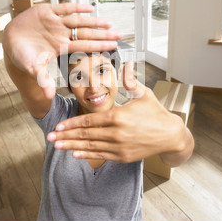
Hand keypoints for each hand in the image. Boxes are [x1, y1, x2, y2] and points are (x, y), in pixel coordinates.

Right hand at [2, 3, 120, 98]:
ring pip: (78, 20)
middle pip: (85, 33)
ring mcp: (54, 22)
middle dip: (102, 34)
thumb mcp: (33, 68)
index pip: (83, 46)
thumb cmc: (23, 56)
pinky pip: (63, 8)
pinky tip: (89, 8)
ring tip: (108, 22)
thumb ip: (43, 79)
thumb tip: (49, 96)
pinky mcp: (46, 11)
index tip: (113, 45)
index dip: (98, 45)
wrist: (10, 42)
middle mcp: (61, 34)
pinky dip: (75, 7)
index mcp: (60, 47)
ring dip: (93, 21)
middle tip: (119, 34)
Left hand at [46, 62, 193, 165]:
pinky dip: (87, 155)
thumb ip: (130, 81)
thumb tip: (127, 63)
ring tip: (57, 146)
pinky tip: (75, 154)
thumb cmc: (156, 113)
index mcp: (118, 116)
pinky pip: (101, 155)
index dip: (72, 124)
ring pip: (91, 146)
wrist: (171, 136)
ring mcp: (120, 147)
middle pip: (86, 135)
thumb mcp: (143, 94)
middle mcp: (116, 133)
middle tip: (50, 137)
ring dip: (72, 146)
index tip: (58, 126)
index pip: (89, 121)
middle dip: (66, 136)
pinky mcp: (123, 156)